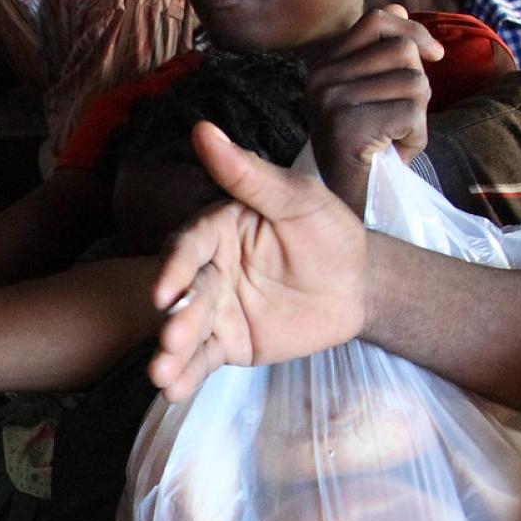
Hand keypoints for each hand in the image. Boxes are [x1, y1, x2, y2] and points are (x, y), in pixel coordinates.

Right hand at [147, 122, 375, 402]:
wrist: (361, 286)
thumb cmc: (330, 232)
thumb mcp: (298, 199)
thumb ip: (249, 174)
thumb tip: (202, 128)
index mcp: (219, 229)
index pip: (189, 247)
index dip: (174, 268)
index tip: (164, 292)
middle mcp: (210, 268)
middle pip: (186, 294)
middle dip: (176, 318)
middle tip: (171, 340)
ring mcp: (218, 308)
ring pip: (188, 330)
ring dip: (170, 352)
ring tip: (160, 376)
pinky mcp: (229, 342)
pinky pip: (204, 360)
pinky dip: (186, 376)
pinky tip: (171, 392)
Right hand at [305, 6, 445, 210]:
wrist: (349, 206)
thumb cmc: (368, 151)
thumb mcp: (372, 94)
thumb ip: (381, 53)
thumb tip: (400, 8)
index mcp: (323, 67)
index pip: (377, 20)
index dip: (413, 30)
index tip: (435, 55)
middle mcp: (320, 79)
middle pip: (403, 51)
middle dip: (418, 87)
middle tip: (399, 121)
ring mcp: (331, 101)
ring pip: (414, 82)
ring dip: (418, 116)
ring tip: (394, 139)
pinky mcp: (348, 126)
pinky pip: (412, 114)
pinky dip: (416, 137)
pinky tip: (394, 153)